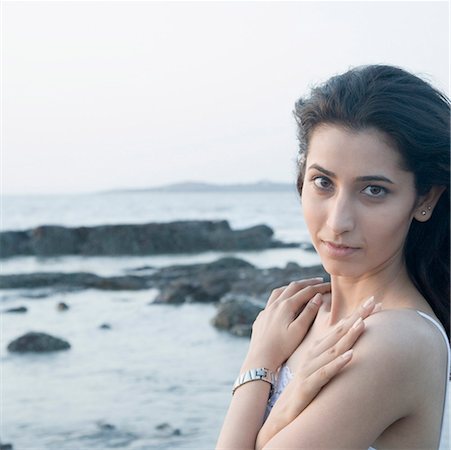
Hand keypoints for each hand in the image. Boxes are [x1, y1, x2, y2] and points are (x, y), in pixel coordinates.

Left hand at [242, 278, 330, 371]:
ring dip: (293, 287)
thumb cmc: (282, 347)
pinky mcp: (262, 317)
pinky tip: (284, 301)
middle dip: (307, 283)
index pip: (307, 291)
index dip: (320, 287)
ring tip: (302, 286)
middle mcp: (275, 304)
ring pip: (280, 291)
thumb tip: (317, 297)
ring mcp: (266, 310)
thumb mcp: (299, 330)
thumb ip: (309, 312)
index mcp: (286, 306)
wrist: (260, 358)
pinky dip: (282, 295)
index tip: (330, 285)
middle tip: (319, 281)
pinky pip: (272, 300)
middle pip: (293, 287)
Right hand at [255, 297, 379, 449]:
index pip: (340, 327)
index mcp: (319, 349)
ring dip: (348, 336)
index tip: (374, 302)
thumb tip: (352, 344)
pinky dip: (338, 364)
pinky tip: (350, 356)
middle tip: (373, 301)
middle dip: (357, 316)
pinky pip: (325, 373)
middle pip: (338, 332)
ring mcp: (311, 368)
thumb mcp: (320, 368)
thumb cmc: (306, 388)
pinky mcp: (309, 385)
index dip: (357, 314)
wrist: (284, 412)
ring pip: (332, 349)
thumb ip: (333, 354)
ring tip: (362, 323)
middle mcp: (315, 354)